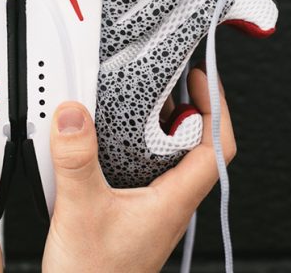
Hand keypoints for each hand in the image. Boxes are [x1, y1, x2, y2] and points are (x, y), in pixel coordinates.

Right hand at [42, 67, 235, 272]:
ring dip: (165, 125)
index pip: (216, 148)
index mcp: (172, 201)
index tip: (201, 78)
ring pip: (173, 158)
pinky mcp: (134, 212)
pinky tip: (115, 138)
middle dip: (190, 107)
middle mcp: (169, 203)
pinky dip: (141, 144)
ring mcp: (153, 209)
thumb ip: (76, 161)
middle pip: (198, 147)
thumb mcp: (81, 211)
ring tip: (149, 99)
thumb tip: (73, 115)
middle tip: (174, 78)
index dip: (216, 107)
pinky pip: (149, 169)